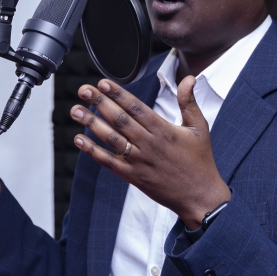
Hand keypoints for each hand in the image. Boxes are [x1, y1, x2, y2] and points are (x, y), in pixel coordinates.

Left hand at [71, 77, 231, 229]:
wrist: (200, 197)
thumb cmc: (200, 161)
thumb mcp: (199, 127)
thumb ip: (189, 102)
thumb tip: (189, 78)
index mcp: (163, 130)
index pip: (136, 107)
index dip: (118, 94)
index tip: (103, 83)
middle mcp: (149, 144)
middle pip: (120, 120)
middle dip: (100, 103)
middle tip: (83, 90)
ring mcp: (139, 161)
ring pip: (111, 139)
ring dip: (92, 123)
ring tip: (76, 110)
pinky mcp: (133, 177)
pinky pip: (109, 162)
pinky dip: (93, 151)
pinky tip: (79, 140)